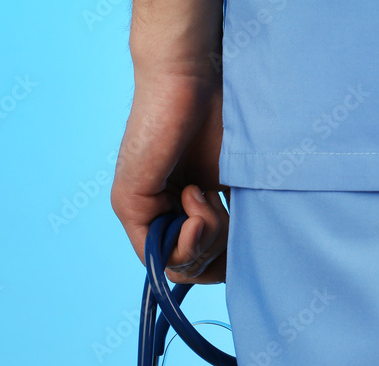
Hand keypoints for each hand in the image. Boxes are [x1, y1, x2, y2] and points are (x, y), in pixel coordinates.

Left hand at [111, 0, 228, 283]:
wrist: (196, 78)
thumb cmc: (221, 123)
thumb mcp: (234, 189)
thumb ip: (233, 226)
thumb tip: (250, 262)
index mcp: (177, 214)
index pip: (197, 269)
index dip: (222, 260)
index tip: (234, 220)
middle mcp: (153, 218)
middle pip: (190, 274)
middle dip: (217, 250)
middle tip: (219, 205)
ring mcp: (138, 215)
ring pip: (179, 267)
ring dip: (207, 236)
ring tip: (205, 193)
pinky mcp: (128, 204)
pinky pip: (162, 253)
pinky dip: (190, 232)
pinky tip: (196, 194)